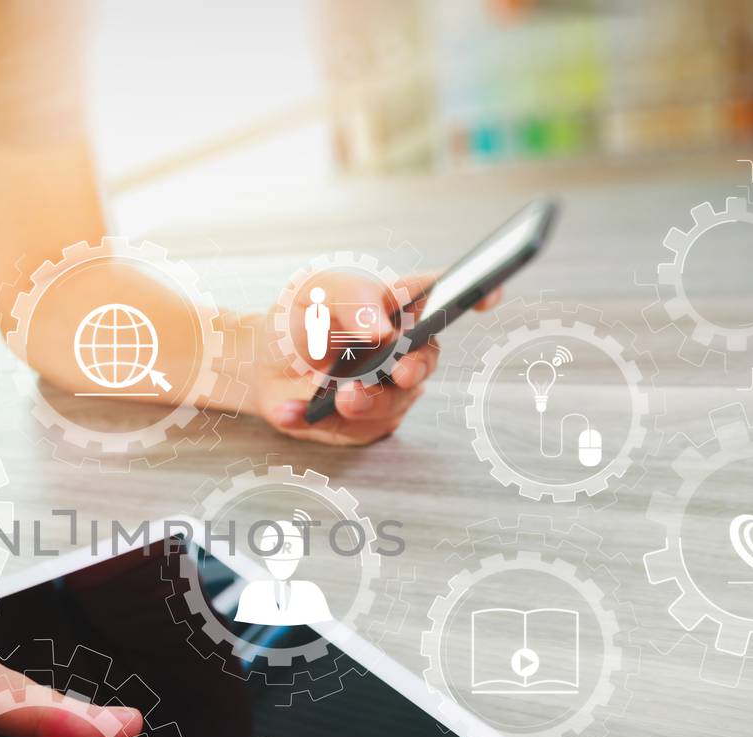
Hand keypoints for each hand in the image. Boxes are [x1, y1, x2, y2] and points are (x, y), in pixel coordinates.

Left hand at [248, 269, 501, 445]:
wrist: (264, 362)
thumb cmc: (302, 318)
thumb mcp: (316, 292)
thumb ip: (350, 302)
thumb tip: (381, 328)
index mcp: (399, 306)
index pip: (442, 296)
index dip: (473, 293)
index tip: (488, 296)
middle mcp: (403, 350)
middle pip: (426, 359)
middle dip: (416, 367)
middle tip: (401, 371)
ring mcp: (388, 388)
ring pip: (395, 402)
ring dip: (367, 401)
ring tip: (339, 396)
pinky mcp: (366, 422)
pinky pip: (352, 429)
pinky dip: (317, 419)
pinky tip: (292, 409)